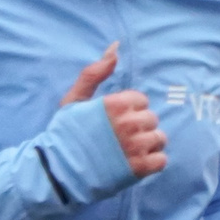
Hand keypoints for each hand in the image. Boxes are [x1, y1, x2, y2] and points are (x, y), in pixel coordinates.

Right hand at [63, 45, 166, 177]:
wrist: (58, 172)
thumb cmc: (65, 134)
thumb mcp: (74, 99)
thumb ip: (95, 73)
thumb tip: (116, 47)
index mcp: (114, 105)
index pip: (141, 100)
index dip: (129, 109)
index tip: (115, 120)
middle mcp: (127, 124)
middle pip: (151, 119)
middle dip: (139, 126)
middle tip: (120, 137)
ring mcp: (134, 147)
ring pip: (160, 138)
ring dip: (147, 144)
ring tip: (129, 150)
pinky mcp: (139, 169)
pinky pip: (161, 160)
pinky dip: (152, 163)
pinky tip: (135, 163)